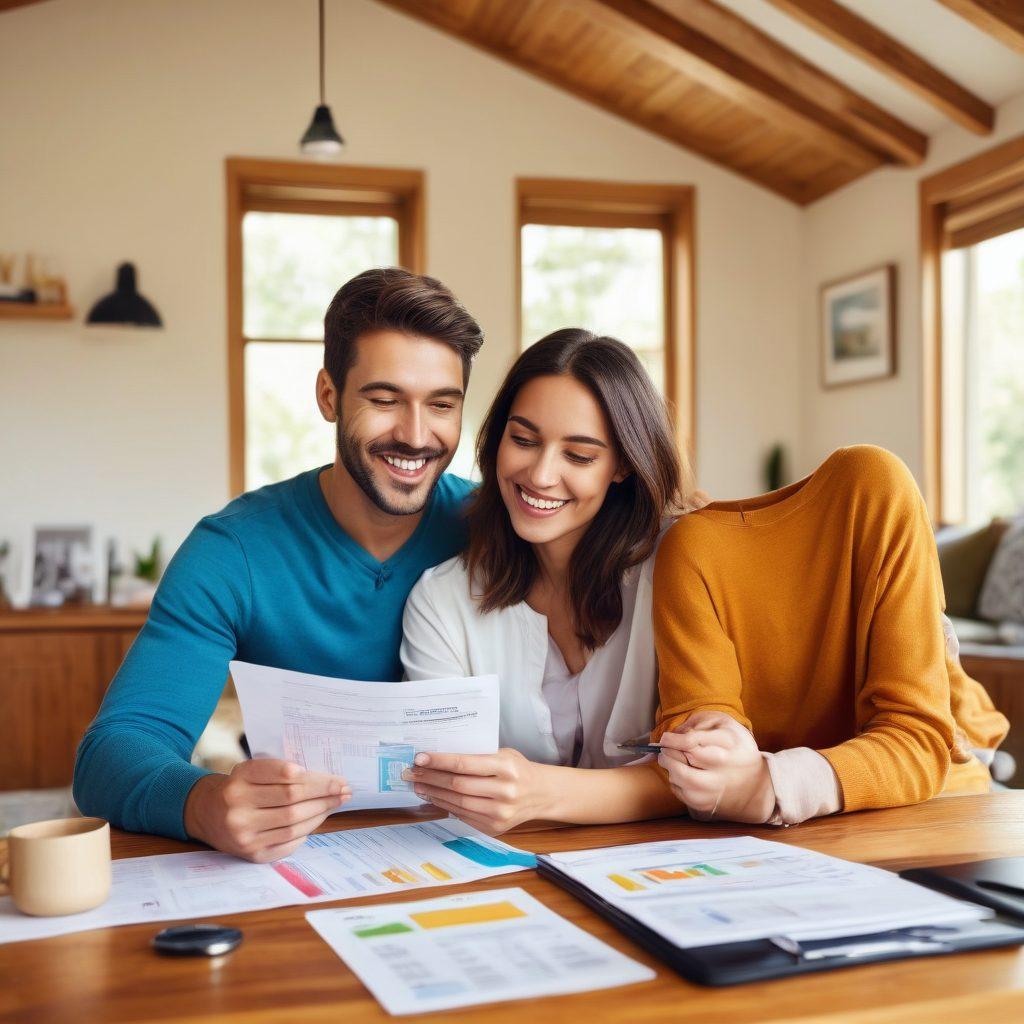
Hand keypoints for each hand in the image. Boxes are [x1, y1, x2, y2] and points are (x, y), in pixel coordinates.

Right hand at [184, 759, 350, 862]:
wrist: (206, 813)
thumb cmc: (239, 787)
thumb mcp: (251, 770)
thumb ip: (278, 771)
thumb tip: (322, 779)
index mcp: (240, 778)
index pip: (284, 775)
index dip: (314, 778)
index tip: (336, 778)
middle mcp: (238, 807)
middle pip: (292, 800)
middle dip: (324, 795)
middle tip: (344, 790)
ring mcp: (243, 834)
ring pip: (293, 824)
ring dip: (320, 813)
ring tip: (335, 804)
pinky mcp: (250, 854)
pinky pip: (287, 844)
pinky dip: (306, 833)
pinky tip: (316, 821)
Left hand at [402, 749, 552, 834]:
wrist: (541, 794)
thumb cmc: (518, 769)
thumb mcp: (504, 754)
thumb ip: (477, 756)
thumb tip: (440, 757)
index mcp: (506, 767)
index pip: (465, 763)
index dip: (439, 761)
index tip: (420, 758)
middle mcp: (504, 791)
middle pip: (457, 785)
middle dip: (430, 778)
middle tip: (411, 772)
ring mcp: (500, 812)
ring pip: (457, 803)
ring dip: (434, 794)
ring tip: (418, 785)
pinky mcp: (495, 827)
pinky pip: (463, 815)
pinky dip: (446, 806)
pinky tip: (434, 797)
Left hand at [657, 711, 774, 823]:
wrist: (756, 783)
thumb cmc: (736, 746)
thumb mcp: (725, 723)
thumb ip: (700, 721)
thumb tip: (676, 732)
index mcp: (726, 746)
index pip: (690, 742)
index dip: (672, 740)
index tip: (666, 738)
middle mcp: (721, 771)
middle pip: (682, 762)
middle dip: (667, 754)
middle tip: (664, 749)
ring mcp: (713, 790)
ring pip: (679, 779)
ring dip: (669, 767)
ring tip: (670, 759)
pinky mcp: (707, 804)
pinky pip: (681, 792)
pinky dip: (675, 782)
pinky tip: (681, 773)